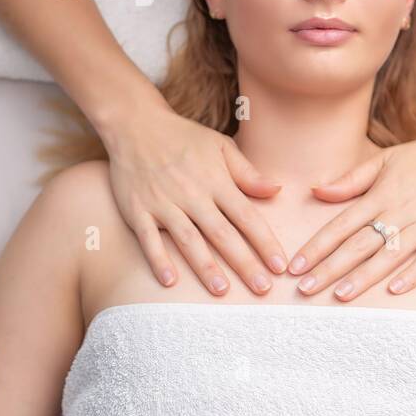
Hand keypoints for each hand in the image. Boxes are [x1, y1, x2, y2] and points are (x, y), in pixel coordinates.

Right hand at [102, 102, 287, 293]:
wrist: (135, 124)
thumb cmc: (184, 137)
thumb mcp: (221, 147)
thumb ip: (248, 173)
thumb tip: (277, 190)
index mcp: (216, 181)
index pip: (247, 217)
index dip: (264, 243)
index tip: (280, 266)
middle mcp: (192, 195)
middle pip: (223, 235)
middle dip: (244, 263)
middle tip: (262, 289)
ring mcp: (163, 204)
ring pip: (189, 241)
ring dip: (206, 267)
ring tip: (222, 291)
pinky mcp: (138, 210)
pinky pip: (149, 239)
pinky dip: (159, 259)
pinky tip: (170, 282)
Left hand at [288, 126, 415, 298]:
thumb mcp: (385, 160)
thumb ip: (351, 179)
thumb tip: (316, 191)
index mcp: (381, 195)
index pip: (341, 225)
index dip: (317, 247)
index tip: (295, 267)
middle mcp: (400, 212)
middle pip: (359, 245)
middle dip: (329, 268)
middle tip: (304, 290)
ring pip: (390, 255)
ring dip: (363, 276)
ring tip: (339, 295)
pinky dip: (413, 274)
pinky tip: (393, 290)